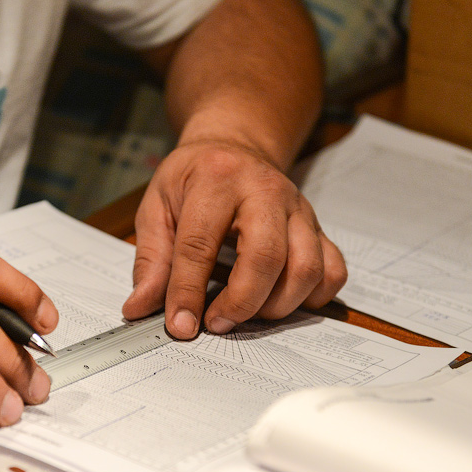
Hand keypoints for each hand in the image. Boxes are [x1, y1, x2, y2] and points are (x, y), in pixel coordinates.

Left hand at [122, 139, 345, 337]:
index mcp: (217, 180)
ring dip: (276, 306)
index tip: (180, 325)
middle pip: (267, 256)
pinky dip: (312, 298)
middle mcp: (265, 191)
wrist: (235, 146)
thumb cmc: (194, 178)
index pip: (201, 244)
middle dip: (241, 302)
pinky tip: (282, 300)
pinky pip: (332, 271)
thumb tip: (139, 308)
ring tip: (245, 312)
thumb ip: (150, 260)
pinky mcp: (318, 227)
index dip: (188, 292)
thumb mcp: (157, 206)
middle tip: (217, 322)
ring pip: (306, 268)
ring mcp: (299, 210)